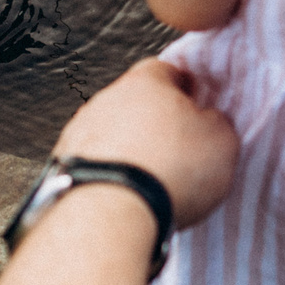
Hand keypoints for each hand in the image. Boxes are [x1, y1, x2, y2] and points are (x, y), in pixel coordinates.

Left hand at [55, 59, 237, 227]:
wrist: (110, 214)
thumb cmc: (165, 173)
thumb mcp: (221, 143)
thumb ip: (219, 123)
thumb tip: (213, 123)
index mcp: (145, 83)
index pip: (167, 70)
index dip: (185, 88)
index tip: (195, 102)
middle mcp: (106, 101)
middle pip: (134, 104)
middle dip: (154, 124)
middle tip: (178, 150)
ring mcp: (79, 134)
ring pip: (111, 135)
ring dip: (129, 152)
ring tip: (152, 182)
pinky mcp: (63, 168)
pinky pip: (95, 165)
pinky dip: (110, 177)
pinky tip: (127, 198)